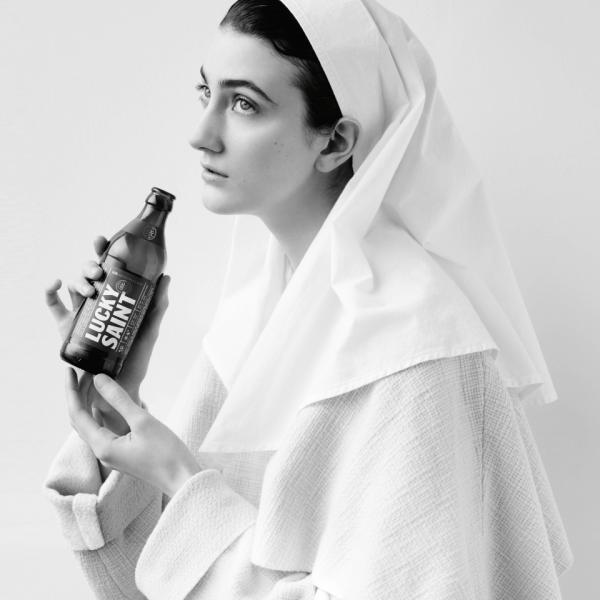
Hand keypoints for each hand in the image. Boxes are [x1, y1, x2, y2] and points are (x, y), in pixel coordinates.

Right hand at [45, 235, 170, 436]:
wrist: (116, 389)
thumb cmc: (135, 361)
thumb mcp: (150, 332)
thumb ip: (158, 306)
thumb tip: (166, 276)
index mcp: (119, 300)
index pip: (111, 270)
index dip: (105, 252)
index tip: (103, 240)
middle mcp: (100, 303)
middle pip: (91, 275)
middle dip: (91, 265)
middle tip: (98, 271)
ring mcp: (83, 314)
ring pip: (75, 286)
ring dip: (78, 279)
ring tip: (89, 288)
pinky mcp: (67, 327)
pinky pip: (53, 305)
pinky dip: (50, 291)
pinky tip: (55, 283)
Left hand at [65, 368, 201, 496]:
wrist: (183, 479)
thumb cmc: (165, 452)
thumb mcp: (142, 421)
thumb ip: (119, 399)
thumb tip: (98, 379)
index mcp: (102, 446)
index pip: (77, 414)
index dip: (71, 391)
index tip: (69, 370)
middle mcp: (102, 451)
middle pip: (81, 420)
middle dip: (78, 395)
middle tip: (80, 372)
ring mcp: (112, 453)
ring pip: (92, 424)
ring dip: (89, 403)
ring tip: (91, 382)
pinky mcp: (122, 452)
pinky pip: (104, 429)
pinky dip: (101, 412)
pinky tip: (108, 402)